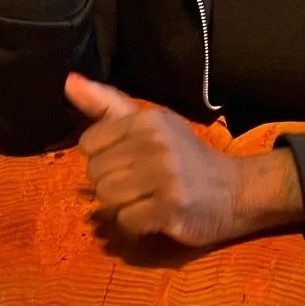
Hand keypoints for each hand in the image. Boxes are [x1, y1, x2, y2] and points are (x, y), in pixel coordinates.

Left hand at [66, 74, 304, 247]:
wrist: (236, 191)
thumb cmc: (186, 156)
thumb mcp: (149, 123)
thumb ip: (105, 104)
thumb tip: (68, 81)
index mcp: (146, 119)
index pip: (89, 144)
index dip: (105, 157)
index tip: (131, 160)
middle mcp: (154, 143)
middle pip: (95, 174)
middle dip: (113, 183)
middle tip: (143, 183)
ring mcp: (164, 176)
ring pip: (107, 198)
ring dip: (124, 205)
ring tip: (148, 199)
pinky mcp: (170, 208)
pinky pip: (126, 222)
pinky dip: (138, 224)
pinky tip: (157, 215)